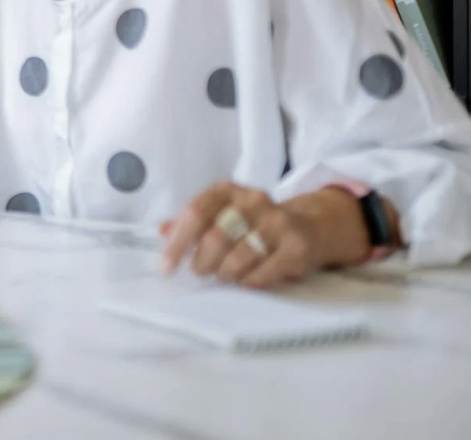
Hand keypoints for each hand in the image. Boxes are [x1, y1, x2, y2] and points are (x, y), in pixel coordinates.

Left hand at [160, 182, 322, 288]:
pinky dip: (248, 281)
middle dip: (202, 262)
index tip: (167, 266)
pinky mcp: (296, 247)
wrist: (307, 226)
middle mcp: (254, 201)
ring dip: (225, 273)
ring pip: (238, 258)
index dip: (178, 243)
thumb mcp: (222, 214)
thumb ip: (192, 222)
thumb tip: (163, 230)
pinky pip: (262, 273)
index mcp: (228, 190)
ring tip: (225, 274)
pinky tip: (246, 278)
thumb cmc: (254, 223)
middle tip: (201, 271)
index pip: (195, 213)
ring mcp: (278, 222)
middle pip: (216, 237)